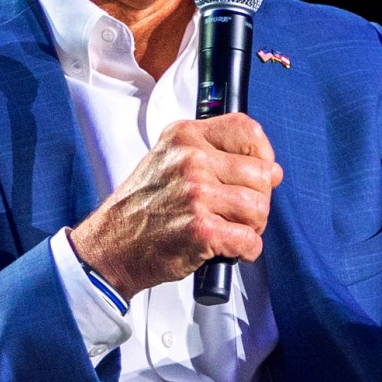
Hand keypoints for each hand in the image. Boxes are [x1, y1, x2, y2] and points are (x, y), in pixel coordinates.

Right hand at [71, 114, 284, 296]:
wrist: (110, 245)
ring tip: (227, 229)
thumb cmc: (141, 209)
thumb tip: (272, 170)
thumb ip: (213, 155)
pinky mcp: (201, 229)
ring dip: (251, 227)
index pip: (248, 130)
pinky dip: (245, 251)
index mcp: (183, 137)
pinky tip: (225, 249)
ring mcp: (195, 193)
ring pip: (260, 208)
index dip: (262, 155)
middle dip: (257, 199)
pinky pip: (251, 240)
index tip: (255, 173)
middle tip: (233, 212)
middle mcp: (190, 160)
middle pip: (262, 174)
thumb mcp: (167, 161)